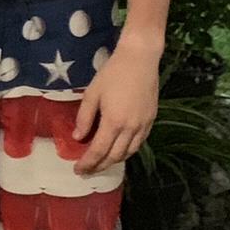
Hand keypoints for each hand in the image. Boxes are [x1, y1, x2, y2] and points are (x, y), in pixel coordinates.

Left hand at [71, 39, 158, 175]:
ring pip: (129, 153)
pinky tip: (120, 150)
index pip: (98, 151)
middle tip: (87, 170)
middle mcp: (130, 128)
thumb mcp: (92, 93)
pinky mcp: (151, 120)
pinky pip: (139, 143)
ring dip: (114, 161)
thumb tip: (78, 137)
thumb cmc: (113, 73)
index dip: (87, 163)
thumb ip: (84, 117)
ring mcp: (143, 125)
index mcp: (114, 122)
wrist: (140, 59)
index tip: (78, 170)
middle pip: (114, 157)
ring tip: (102, 162)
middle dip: (100, 166)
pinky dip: (128, 151)